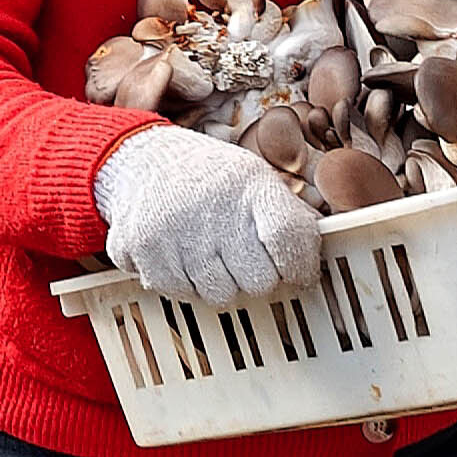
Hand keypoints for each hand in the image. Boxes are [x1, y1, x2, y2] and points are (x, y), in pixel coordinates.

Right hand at [92, 126, 323, 307]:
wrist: (143, 159)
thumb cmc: (211, 179)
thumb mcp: (254, 180)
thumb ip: (289, 219)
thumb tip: (314, 267)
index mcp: (250, 184)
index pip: (289, 237)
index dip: (299, 267)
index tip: (297, 274)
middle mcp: (215, 205)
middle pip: (258, 281)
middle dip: (255, 278)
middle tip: (242, 260)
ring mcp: (177, 228)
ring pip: (219, 296)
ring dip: (218, 284)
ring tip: (208, 254)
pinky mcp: (144, 248)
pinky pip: (181, 295)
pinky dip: (184, 284)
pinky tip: (181, 256)